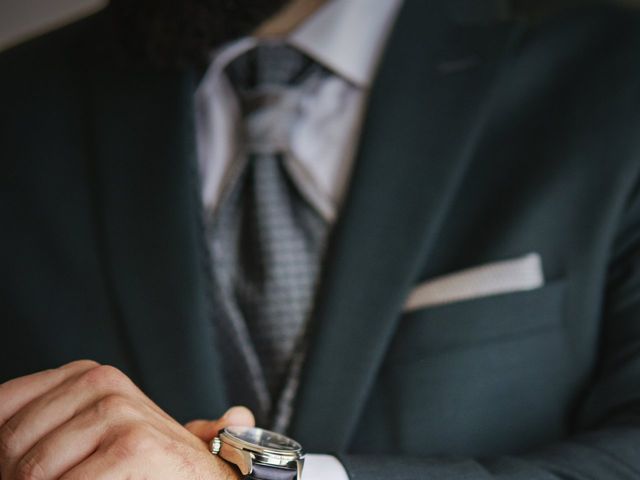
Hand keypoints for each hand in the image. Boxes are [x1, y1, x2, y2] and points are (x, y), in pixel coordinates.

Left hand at [0, 360, 249, 478]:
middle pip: (12, 443)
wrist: (202, 477)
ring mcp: (119, 413)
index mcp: (87, 375)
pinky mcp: (133, 446)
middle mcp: (103, 384)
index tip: (12, 470)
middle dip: (14, 476)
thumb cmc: (143, 462)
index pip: (3, 405)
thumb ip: (48, 425)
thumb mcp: (91, 430)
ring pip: (33, 470)